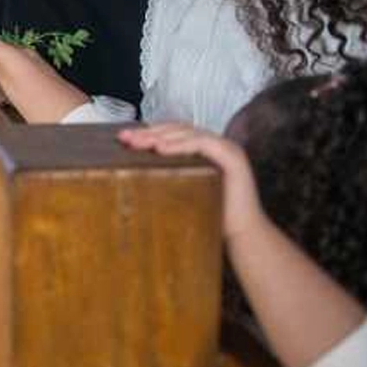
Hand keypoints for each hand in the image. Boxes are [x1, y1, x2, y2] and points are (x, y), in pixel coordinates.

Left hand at [117, 123, 265, 240]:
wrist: (242, 236)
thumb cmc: (211, 217)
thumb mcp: (182, 193)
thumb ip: (167, 178)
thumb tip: (129, 175)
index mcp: (204, 150)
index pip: (173, 133)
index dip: (149, 132)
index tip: (124, 139)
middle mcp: (216, 144)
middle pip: (178, 129)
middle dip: (149, 132)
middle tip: (125, 138)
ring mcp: (227, 149)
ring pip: (189, 133)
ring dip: (161, 136)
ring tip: (139, 143)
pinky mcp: (234, 158)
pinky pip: (204, 144)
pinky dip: (181, 145)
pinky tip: (161, 150)